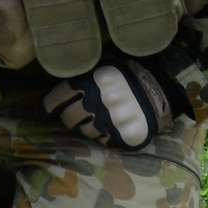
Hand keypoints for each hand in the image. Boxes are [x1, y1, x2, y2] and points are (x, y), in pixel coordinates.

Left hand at [43, 59, 175, 148]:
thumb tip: (56, 92)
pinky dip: (103, 134)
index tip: (42, 112)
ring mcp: (110, 120)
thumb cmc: (130, 76)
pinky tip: (111, 125)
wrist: (164, 91)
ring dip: (87, 126)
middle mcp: (99, 101)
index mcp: (92, 81)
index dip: (47, 107)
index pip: (58, 98)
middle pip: (69, 118)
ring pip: (84, 131)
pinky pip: (102, 140)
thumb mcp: (105, 68)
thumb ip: (82, 77)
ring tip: (99, 117)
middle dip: (69, 117)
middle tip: (77, 114)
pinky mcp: (122, 136)